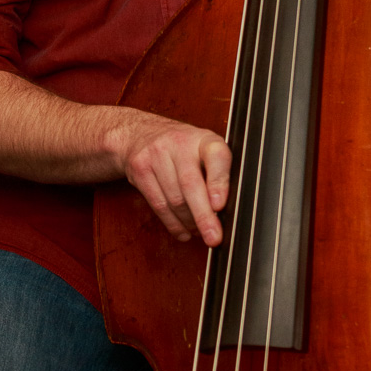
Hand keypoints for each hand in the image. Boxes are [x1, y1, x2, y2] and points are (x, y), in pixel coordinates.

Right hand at [113, 110, 230, 245]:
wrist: (140, 133)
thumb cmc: (182, 147)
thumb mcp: (204, 149)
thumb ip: (218, 173)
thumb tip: (230, 210)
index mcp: (203, 138)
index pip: (215, 155)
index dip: (218, 181)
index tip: (220, 205)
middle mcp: (179, 143)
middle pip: (190, 184)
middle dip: (203, 216)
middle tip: (214, 237)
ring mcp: (156, 155)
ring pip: (174, 199)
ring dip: (189, 222)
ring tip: (200, 232)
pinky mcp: (140, 170)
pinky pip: (158, 205)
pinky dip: (173, 224)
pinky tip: (184, 231)